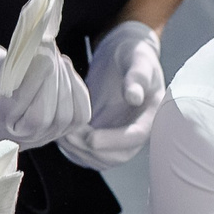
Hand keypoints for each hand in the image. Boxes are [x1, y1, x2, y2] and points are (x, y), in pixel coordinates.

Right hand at [0, 41, 90, 150]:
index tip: (42, 56)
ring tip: (53, 55)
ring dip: (64, 79)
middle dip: (51, 78)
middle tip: (48, 46)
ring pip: (65, 116)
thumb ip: (4, 64)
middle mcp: (17, 138)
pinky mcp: (61, 130)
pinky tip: (62, 68)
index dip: (33, 82)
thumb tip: (39, 55)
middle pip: (44, 117)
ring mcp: (42, 138)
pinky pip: (79, 114)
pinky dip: (75, 87)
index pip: (15, 108)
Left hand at [57, 21, 166, 168]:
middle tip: (69, 135)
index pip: (136, 137)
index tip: (91, 138)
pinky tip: (61, 133)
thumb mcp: (138, 59)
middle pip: (118, 156)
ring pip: (101, 159)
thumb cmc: (133, 54)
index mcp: (151, 114)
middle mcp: (137, 131)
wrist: (123, 55)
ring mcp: (119, 136)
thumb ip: (137, 76)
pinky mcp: (103, 136)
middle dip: (92, 150)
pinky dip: (74, 150)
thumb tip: (134, 97)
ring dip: (80, 152)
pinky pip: (89, 154)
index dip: (114, 141)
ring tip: (62, 134)